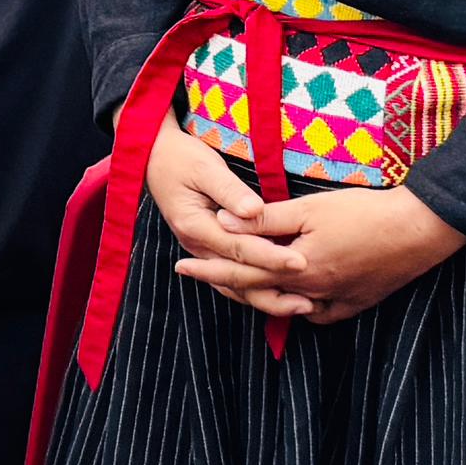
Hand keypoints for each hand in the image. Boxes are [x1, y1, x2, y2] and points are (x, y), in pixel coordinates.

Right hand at [148, 126, 311, 317]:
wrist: (154, 159)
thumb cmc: (181, 158)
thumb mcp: (205, 167)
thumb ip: (230, 190)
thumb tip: (255, 210)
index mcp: (194, 225)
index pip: (239, 248)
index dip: (271, 256)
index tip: (301, 262)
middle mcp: (196, 246)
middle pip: (238, 277)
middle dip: (275, 288)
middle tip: (311, 300)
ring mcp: (201, 251)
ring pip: (235, 286)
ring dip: (268, 298)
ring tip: (303, 306)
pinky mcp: (208, 250)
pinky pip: (232, 278)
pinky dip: (256, 290)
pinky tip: (281, 295)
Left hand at [202, 183, 465, 324]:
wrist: (420, 229)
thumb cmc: (364, 212)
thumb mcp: (309, 208)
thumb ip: (265, 219)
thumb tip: (223, 222)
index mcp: (297, 269)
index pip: (241, 272)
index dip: (209, 269)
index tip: (181, 266)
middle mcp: (312, 292)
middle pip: (259, 293)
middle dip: (225, 284)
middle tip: (198, 275)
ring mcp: (337, 301)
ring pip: (286, 307)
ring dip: (258, 297)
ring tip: (236, 286)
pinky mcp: (358, 303)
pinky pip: (319, 314)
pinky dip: (299, 308)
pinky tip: (291, 300)